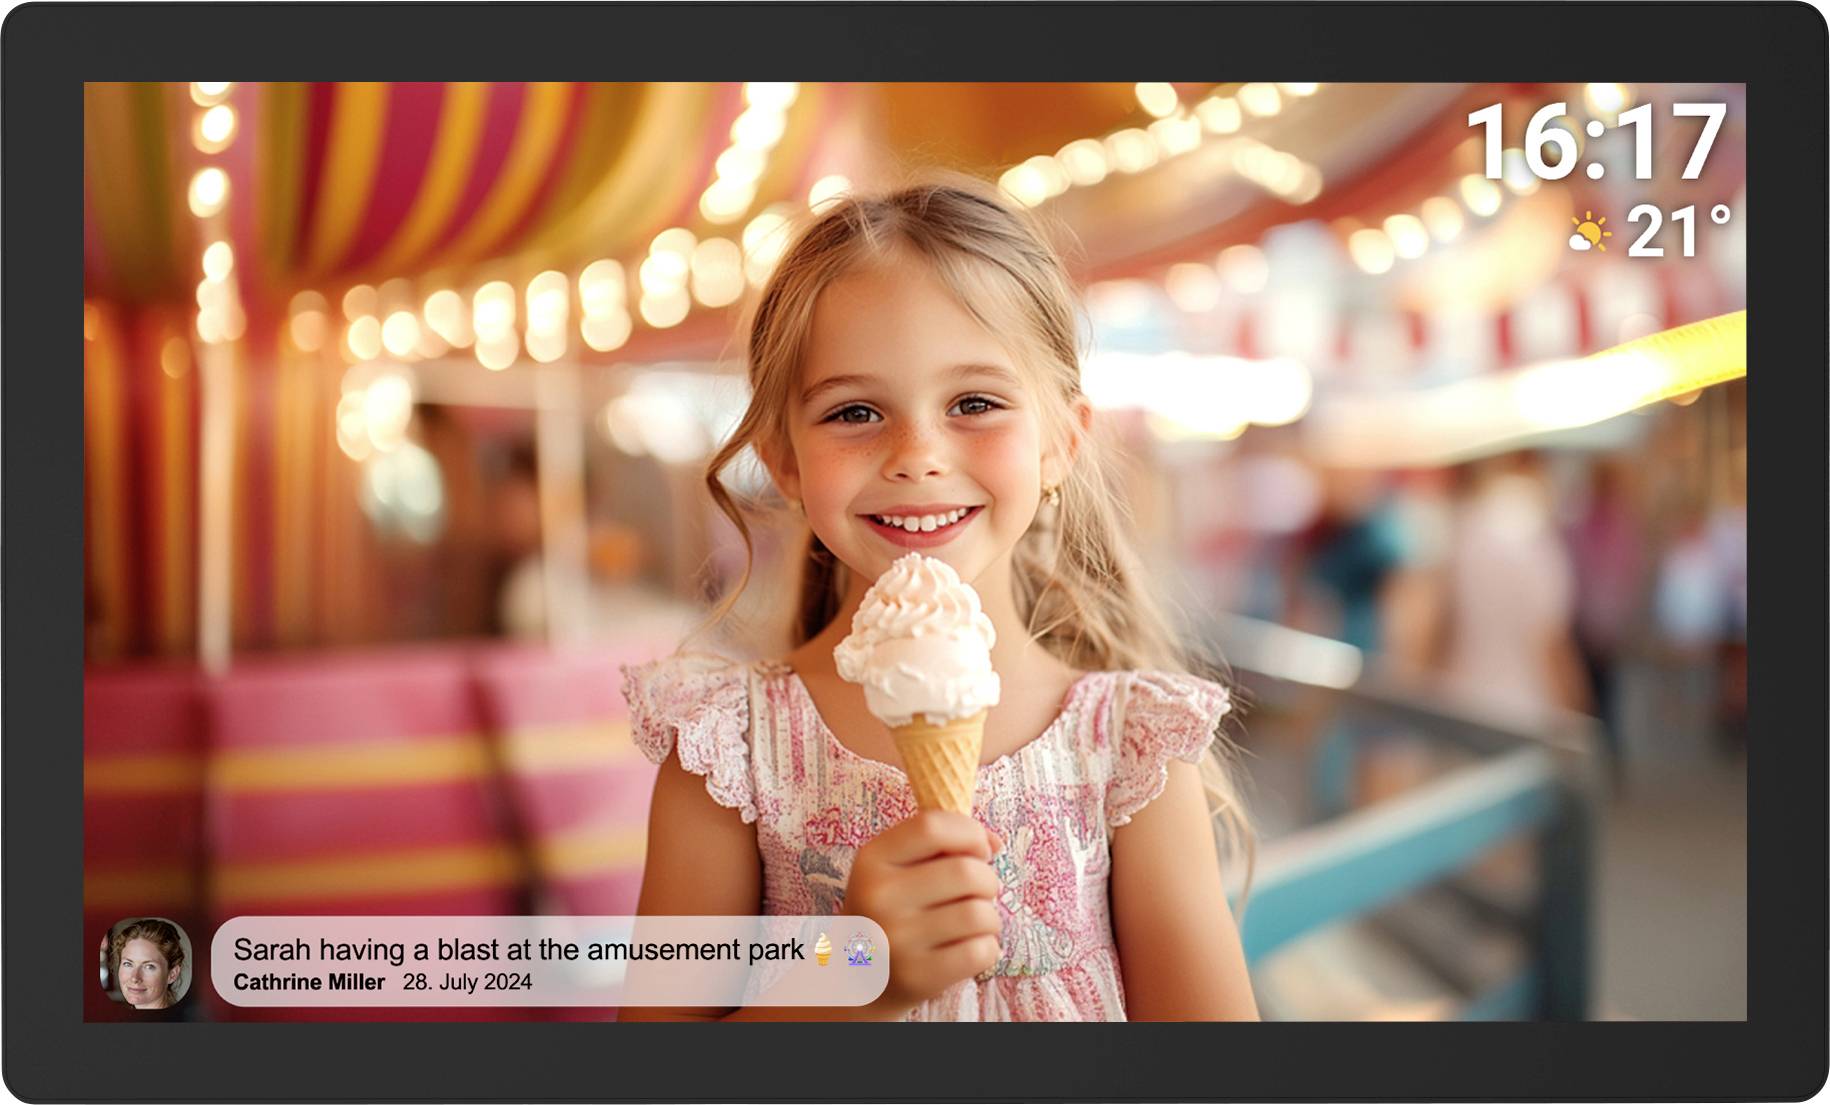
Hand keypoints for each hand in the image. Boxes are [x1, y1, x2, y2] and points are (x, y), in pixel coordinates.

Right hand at [843, 811, 1003, 1015]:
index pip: (932, 827)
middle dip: (988, 881)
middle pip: (967, 872)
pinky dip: (987, 948)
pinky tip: (969, 948)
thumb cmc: (890, 909)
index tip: (978, 851)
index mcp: (872, 859)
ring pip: (980, 914)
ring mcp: (895, 940)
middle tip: (978, 893)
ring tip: (973, 924)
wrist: (854, 976)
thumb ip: (944, 844)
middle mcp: (878, 897)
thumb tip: (995, 842)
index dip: (969, 833)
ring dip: (989, 918)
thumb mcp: (897, 867)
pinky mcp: (915, 977)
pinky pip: (981, 951)